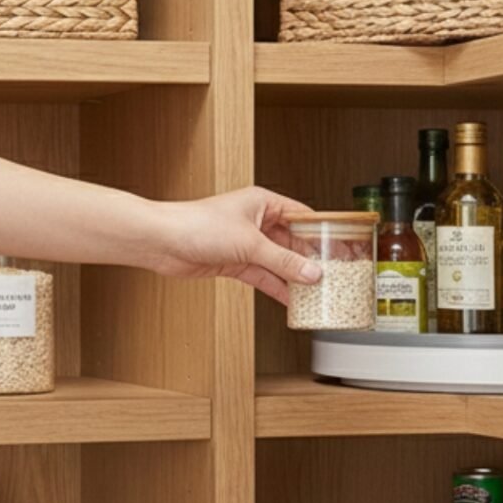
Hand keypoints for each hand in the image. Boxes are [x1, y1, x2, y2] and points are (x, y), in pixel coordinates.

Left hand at [146, 187, 322, 303]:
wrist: (162, 242)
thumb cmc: (196, 225)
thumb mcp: (249, 243)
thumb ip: (282, 261)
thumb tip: (310, 272)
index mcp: (263, 203)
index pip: (302, 216)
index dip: (322, 232)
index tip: (340, 246)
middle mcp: (256, 222)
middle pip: (292, 242)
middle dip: (310, 259)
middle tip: (332, 274)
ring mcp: (246, 244)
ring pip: (279, 262)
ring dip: (294, 277)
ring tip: (315, 291)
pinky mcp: (235, 262)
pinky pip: (264, 276)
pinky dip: (276, 287)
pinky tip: (290, 298)